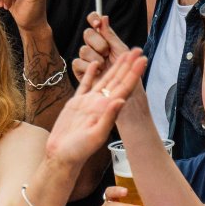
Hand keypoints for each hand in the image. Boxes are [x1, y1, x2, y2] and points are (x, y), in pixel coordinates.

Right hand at [46, 48, 146, 166]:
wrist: (61, 156)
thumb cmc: (78, 150)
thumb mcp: (96, 135)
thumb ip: (108, 117)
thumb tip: (121, 99)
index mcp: (108, 109)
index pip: (124, 87)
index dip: (134, 73)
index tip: (143, 59)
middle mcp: (101, 104)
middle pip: (117, 79)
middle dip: (128, 64)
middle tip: (137, 49)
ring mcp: (89, 103)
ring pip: (104, 79)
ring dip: (114, 66)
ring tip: (122, 52)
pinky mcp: (76, 103)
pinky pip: (85, 84)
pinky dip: (90, 73)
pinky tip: (95, 62)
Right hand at [72, 13, 129, 81]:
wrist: (122, 89)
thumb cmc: (125, 71)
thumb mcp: (121, 50)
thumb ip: (110, 35)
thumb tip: (103, 18)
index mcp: (105, 38)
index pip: (94, 22)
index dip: (93, 19)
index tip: (97, 23)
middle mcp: (94, 46)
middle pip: (87, 34)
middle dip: (99, 43)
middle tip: (107, 52)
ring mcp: (86, 57)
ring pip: (83, 49)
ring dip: (96, 58)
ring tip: (104, 66)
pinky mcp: (80, 70)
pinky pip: (78, 62)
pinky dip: (89, 67)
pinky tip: (98, 72)